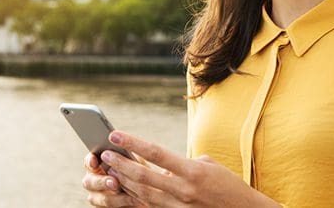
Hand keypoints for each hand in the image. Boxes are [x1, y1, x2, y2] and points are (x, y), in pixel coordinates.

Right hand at [82, 152, 145, 206]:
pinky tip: (135, 200)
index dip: (90, 161)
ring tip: (129, 194)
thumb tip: (122, 145)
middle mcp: (93, 180)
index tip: (95, 160)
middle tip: (115, 182)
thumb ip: (126, 156)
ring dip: (114, 196)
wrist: (149, 191)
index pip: (89, 161)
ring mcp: (97, 196)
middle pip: (89, 181)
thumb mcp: (136, 162)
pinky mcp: (103, 207)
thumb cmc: (140, 172)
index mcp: (98, 165)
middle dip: (102, 182)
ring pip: (97, 198)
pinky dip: (121, 204)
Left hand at [100, 131, 280, 207]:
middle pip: (144, 176)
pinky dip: (135, 196)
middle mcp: (184, 190)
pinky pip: (150, 206)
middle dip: (121, 164)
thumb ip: (182, 163)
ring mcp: (179, 207)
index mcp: (193, 172)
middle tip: (104, 153)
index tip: (116, 134)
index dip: (133, 143)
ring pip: (143, 193)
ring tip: (109, 169)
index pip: (156, 154)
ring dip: (123, 181)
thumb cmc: (228, 185)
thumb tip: (160, 163)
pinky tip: (124, 187)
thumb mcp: (208, 166)